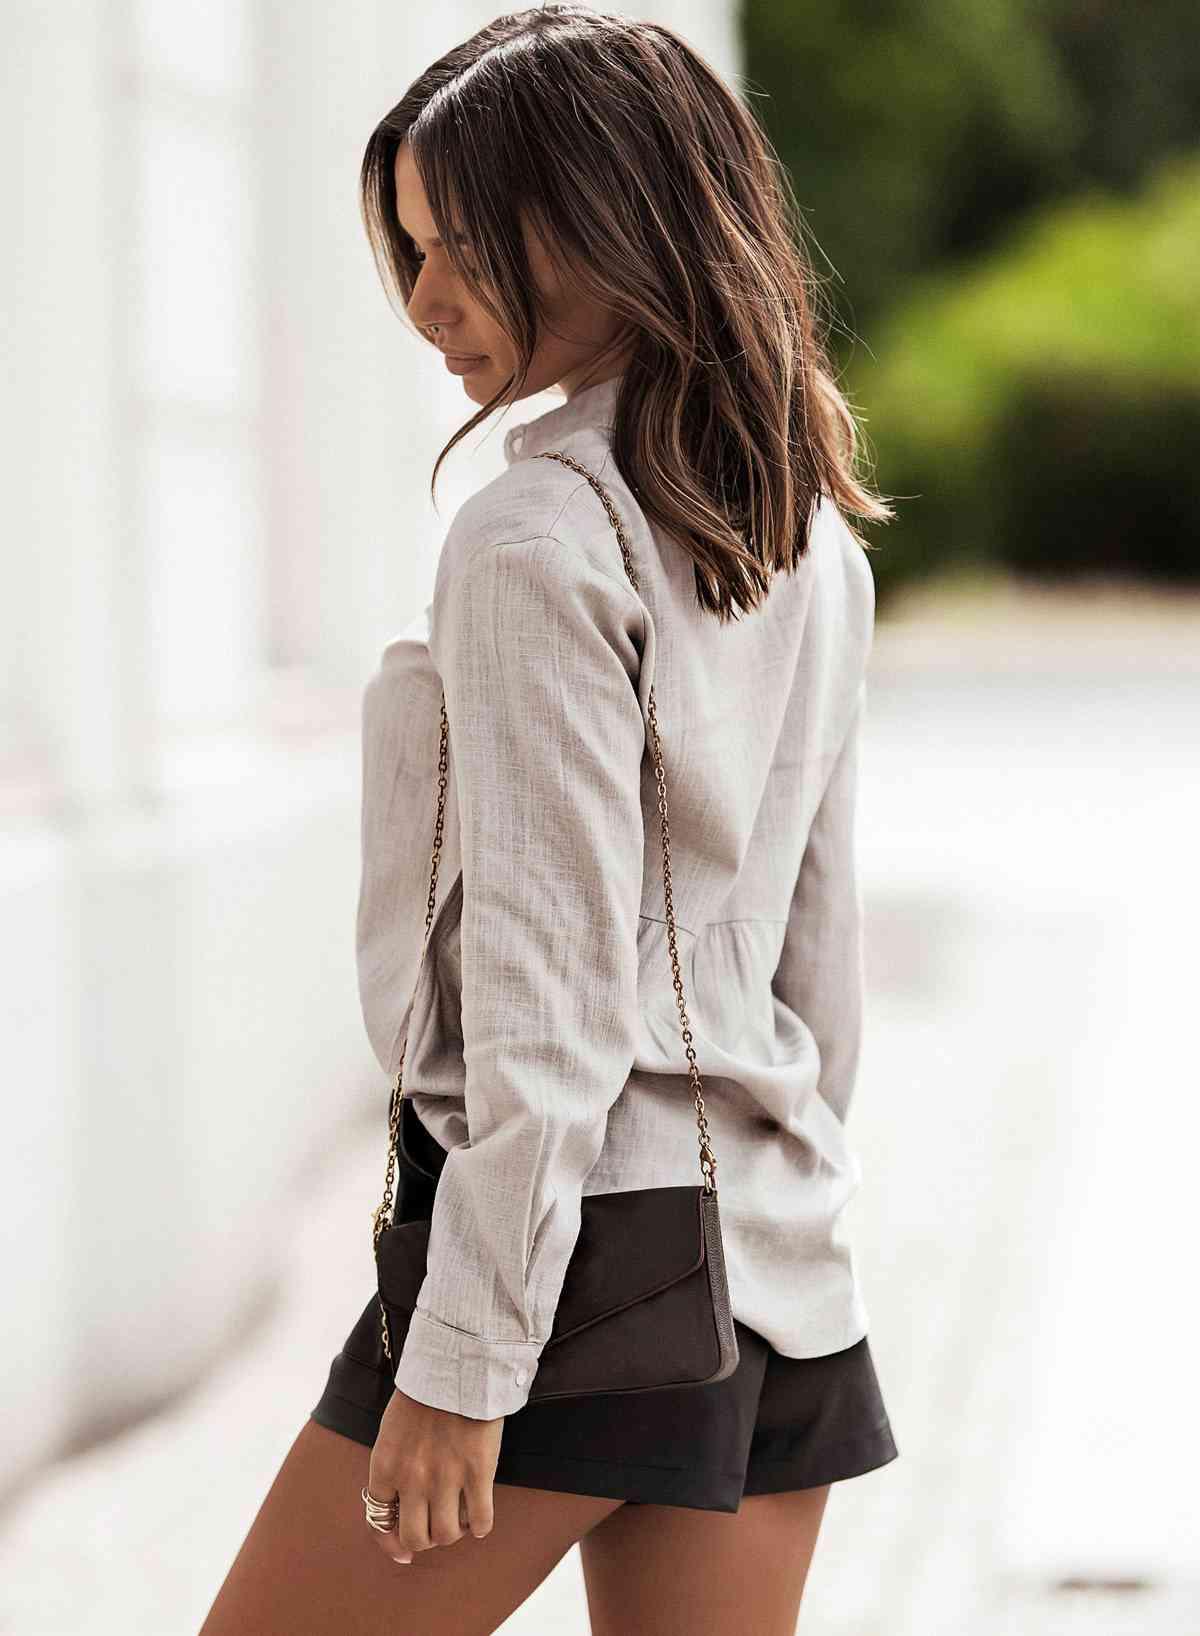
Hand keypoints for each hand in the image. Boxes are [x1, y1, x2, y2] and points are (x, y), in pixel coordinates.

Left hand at [366, 1386, 504, 1563]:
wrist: (456, 1364)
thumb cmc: (422, 1395)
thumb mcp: (391, 1433)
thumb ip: (392, 1470)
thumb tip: (398, 1510)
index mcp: (384, 1467)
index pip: (379, 1522)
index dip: (391, 1543)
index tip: (404, 1552)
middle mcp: (411, 1479)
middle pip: (415, 1538)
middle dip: (426, 1539)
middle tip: (436, 1526)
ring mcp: (446, 1477)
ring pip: (446, 1534)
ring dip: (453, 1532)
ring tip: (459, 1518)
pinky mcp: (478, 1471)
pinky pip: (480, 1520)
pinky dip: (480, 1526)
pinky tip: (480, 1518)